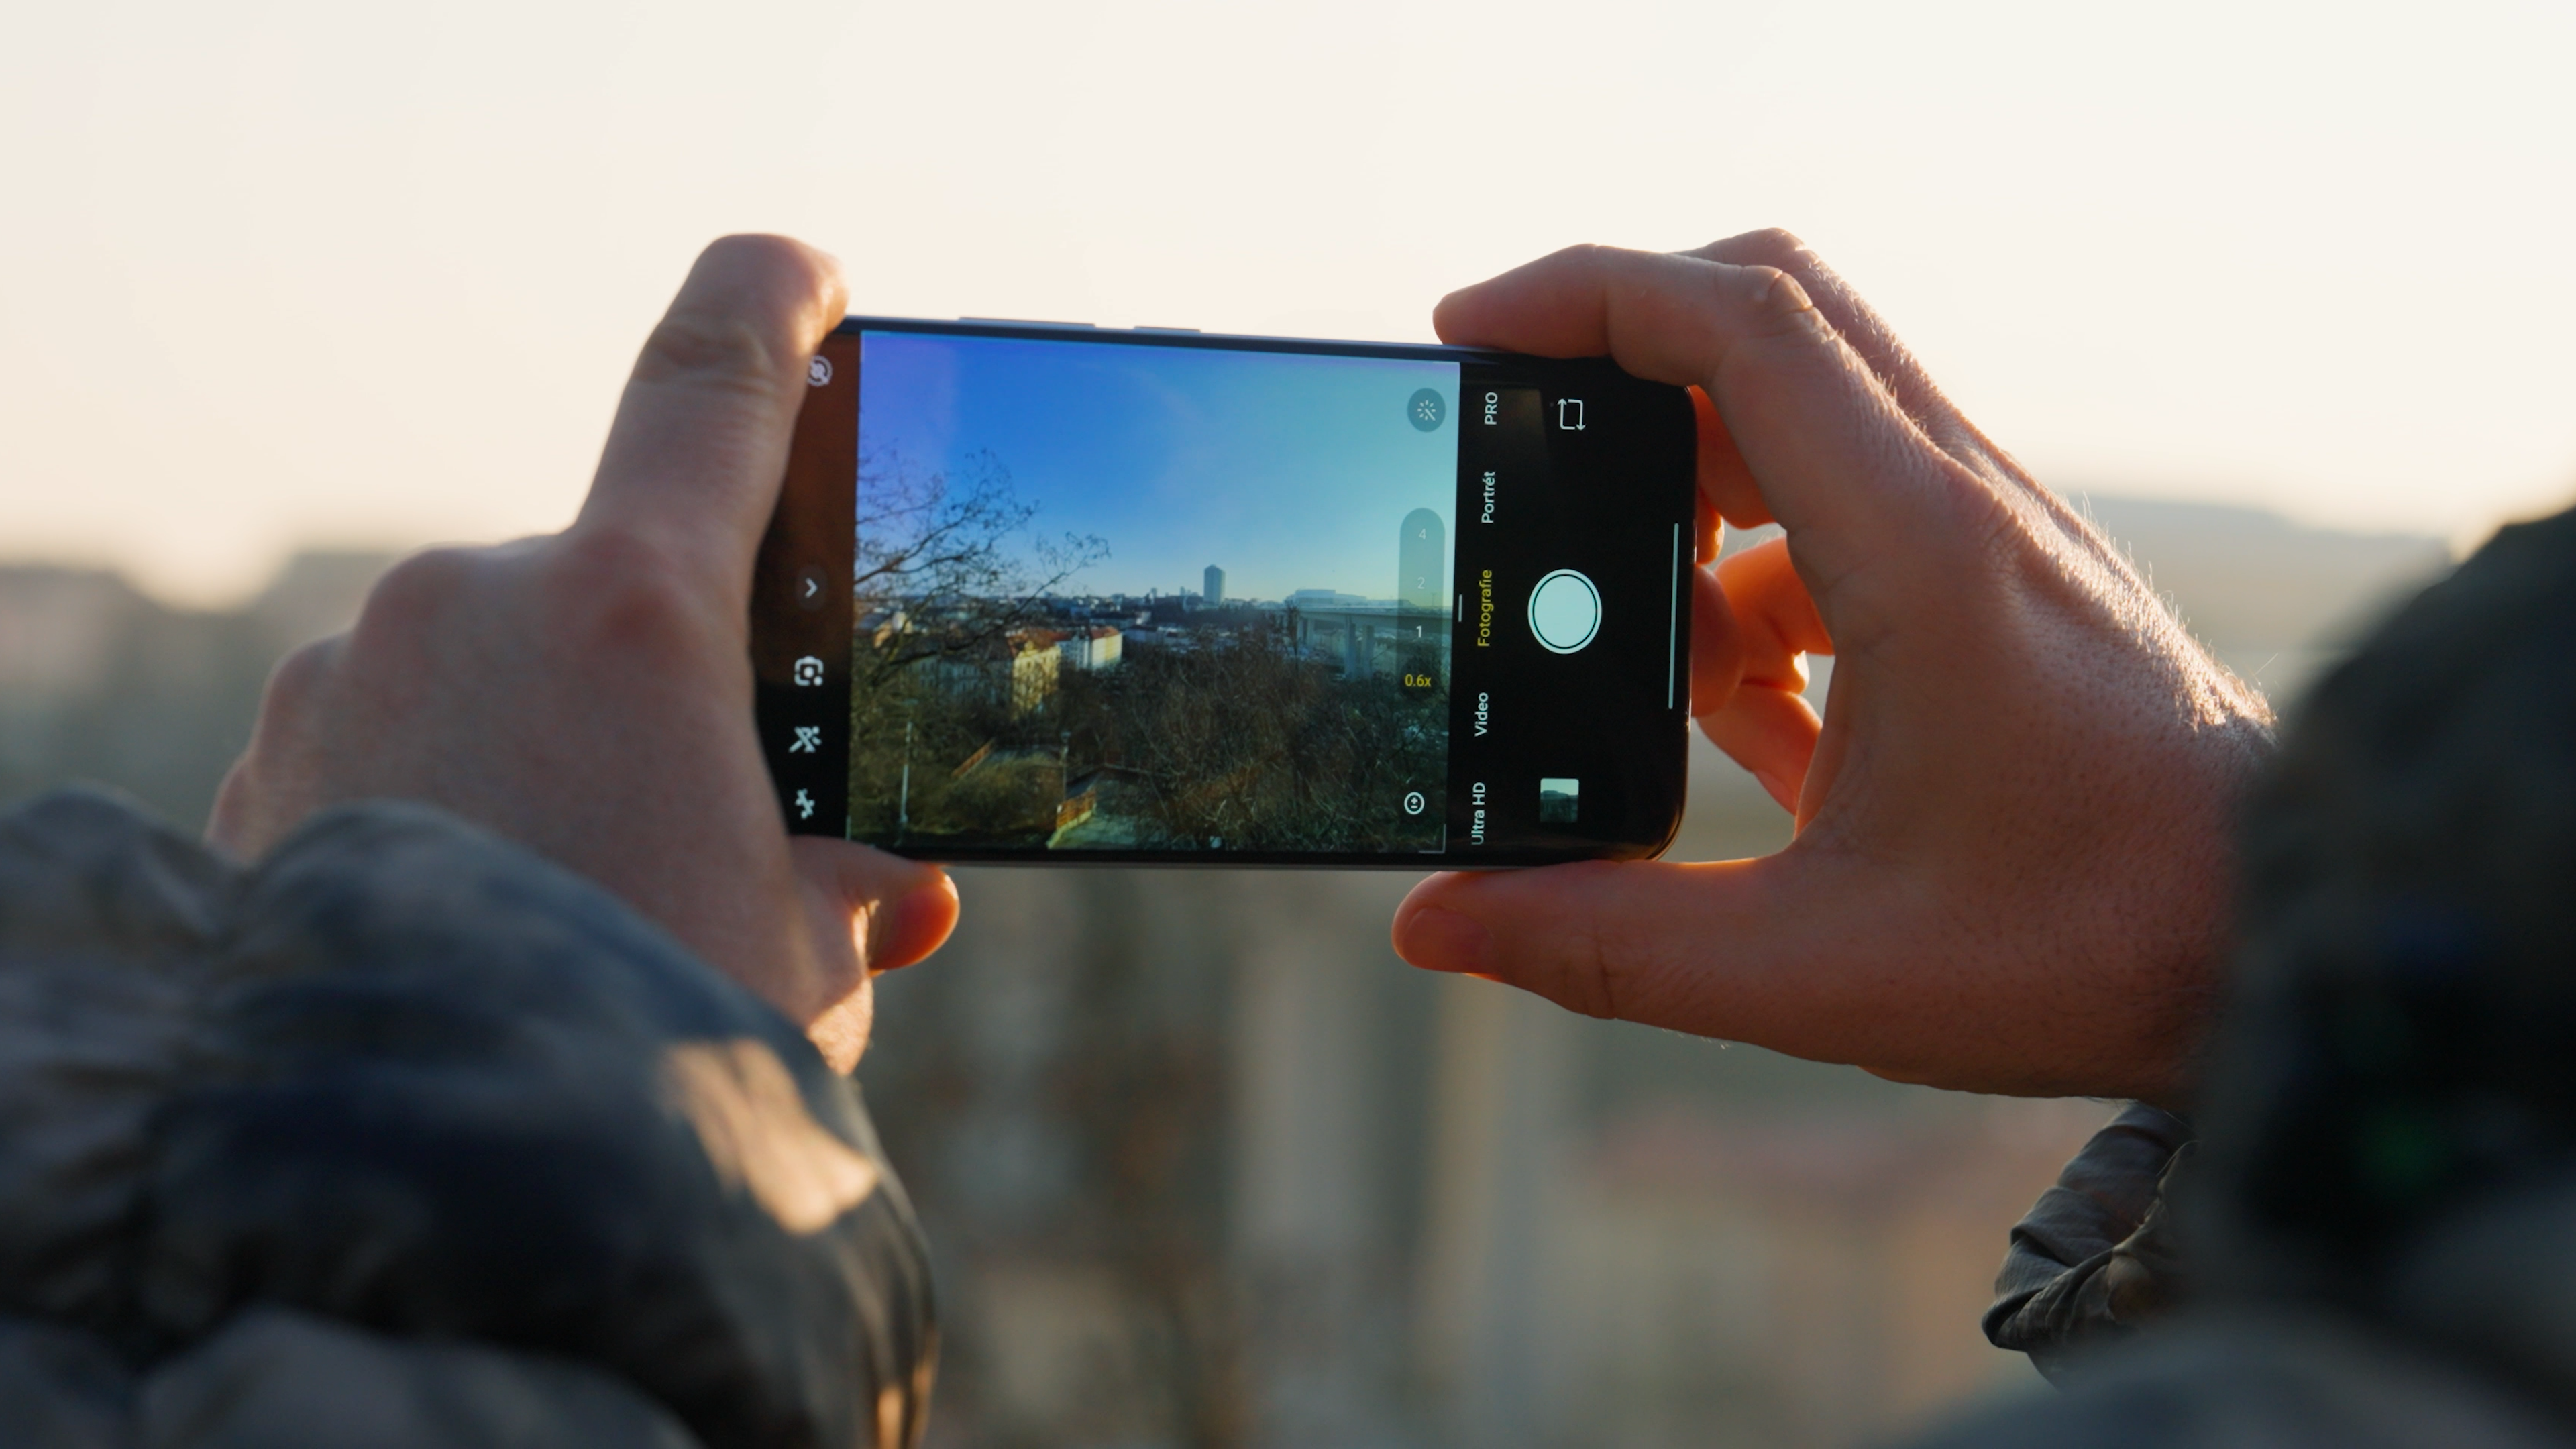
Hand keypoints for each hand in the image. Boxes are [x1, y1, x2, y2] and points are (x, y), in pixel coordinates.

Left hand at [207, 237, 956, 1070]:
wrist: (416, 1206)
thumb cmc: (644, 1068)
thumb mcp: (805, 964)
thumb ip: (846, 883)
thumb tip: (889, 893)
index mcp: (633, 613)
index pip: (712, 380)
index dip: (772, 307)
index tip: (801, 277)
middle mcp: (467, 604)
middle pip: (607, 591)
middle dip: (665, 695)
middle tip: (702, 835)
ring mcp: (340, 681)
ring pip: (487, 676)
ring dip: (547, 761)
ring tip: (579, 921)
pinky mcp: (260, 770)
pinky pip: (386, 745)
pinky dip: (446, 810)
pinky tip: (477, 933)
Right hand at [1392, 233, 2271, 1104]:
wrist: (2282, 939)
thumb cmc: (2087, 946)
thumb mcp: (1816, 969)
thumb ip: (1610, 945)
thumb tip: (1437, 927)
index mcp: (1921, 553)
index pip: (1741, 327)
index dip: (1587, 295)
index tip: (1472, 331)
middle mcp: (1964, 501)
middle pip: (1768, 319)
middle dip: (1620, 364)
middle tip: (1522, 458)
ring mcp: (1989, 527)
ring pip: (1801, 425)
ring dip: (1697, 522)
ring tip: (1675, 689)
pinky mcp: (1998, 574)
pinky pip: (1846, 517)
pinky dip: (1766, 590)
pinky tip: (1769, 735)